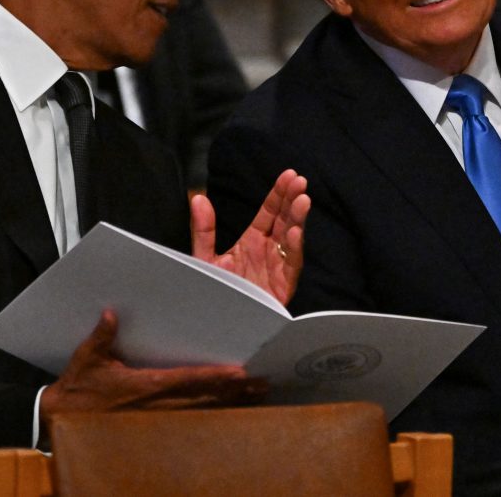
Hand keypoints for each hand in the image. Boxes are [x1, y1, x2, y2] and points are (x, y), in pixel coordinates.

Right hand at [40, 310, 267, 425]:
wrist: (60, 422)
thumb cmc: (76, 390)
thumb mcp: (86, 360)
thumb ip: (102, 337)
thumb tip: (111, 314)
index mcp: (145, 387)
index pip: (187, 380)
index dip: (215, 377)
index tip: (239, 373)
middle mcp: (157, 406)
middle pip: (205, 398)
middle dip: (235, 392)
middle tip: (263, 383)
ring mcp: (158, 419)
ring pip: (203, 411)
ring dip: (230, 403)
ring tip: (256, 395)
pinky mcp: (155, 426)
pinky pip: (191, 420)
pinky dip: (213, 414)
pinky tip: (231, 409)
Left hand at [190, 169, 309, 304]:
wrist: (218, 324)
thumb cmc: (215, 291)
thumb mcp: (205, 257)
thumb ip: (203, 229)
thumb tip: (198, 197)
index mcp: (253, 241)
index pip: (269, 212)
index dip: (279, 194)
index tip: (288, 175)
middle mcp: (269, 251)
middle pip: (284, 220)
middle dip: (292, 200)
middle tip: (299, 181)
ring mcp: (277, 267)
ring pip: (292, 238)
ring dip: (298, 219)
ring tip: (302, 200)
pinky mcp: (282, 286)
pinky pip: (291, 265)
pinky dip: (294, 248)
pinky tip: (297, 232)